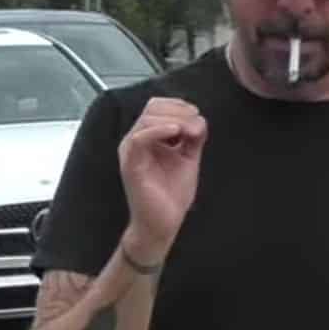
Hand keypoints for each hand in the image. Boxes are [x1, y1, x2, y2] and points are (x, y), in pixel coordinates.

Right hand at [117, 97, 206, 254]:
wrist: (162, 223)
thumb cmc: (171, 195)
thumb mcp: (188, 158)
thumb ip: (192, 137)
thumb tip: (198, 118)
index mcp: (148, 137)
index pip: (158, 106)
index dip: (179, 106)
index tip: (197, 117)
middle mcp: (136, 141)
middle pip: (153, 107)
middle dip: (180, 111)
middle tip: (196, 126)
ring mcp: (131, 151)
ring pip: (147, 118)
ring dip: (173, 119)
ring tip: (189, 132)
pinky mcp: (131, 164)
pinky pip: (139, 138)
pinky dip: (158, 130)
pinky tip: (176, 132)